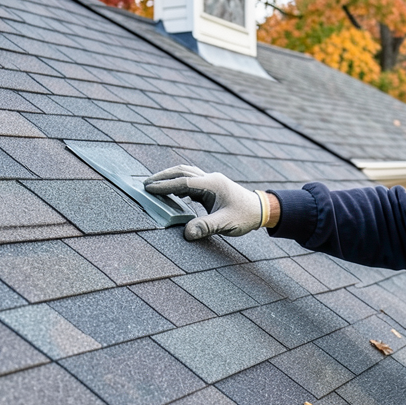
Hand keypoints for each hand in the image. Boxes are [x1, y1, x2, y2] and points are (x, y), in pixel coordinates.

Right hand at [144, 165, 264, 240]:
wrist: (260, 210)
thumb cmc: (245, 216)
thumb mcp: (226, 223)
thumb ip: (206, 226)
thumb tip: (186, 233)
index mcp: (213, 184)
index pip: (184, 182)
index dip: (165, 185)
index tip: (149, 188)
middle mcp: (211, 178)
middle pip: (182, 171)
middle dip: (163, 177)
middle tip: (145, 184)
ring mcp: (211, 181)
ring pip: (186, 173)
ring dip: (170, 177)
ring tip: (154, 186)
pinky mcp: (211, 186)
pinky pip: (190, 180)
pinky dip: (178, 183)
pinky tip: (171, 193)